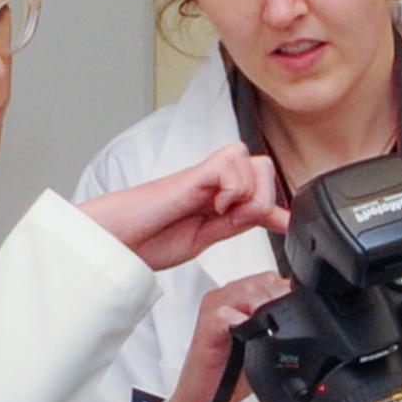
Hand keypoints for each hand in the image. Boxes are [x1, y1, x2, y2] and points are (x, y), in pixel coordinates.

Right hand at [79, 143, 287, 269]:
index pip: (259, 187)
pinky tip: (215, 205)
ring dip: (246, 193)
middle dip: (262, 197)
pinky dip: (232, 187)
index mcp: (214, 198)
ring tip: (221, 213)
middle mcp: (211, 182)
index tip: (288, 225)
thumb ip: (233, 225)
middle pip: (261, 166)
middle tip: (237, 219)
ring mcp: (201, 176)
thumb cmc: (144, 239)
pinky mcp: (190, 175)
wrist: (112, 240)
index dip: (277, 206)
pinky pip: (229, 164)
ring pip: (251, 162)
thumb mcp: (201, 239)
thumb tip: (266, 219)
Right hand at [163, 271, 293, 401]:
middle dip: (282, 301)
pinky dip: (243, 325)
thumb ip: (285, 329)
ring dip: (265, 310)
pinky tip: (250, 340)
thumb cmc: (233, 373)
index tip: (302, 314)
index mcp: (242, 297)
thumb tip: (316, 325)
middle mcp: (227, 297)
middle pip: (264, 280)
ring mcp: (214, 308)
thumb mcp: (268, 347)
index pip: (274, 281)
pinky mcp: (205, 326)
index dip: (290, 295)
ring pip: (248, 290)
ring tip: (270, 332)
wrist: (206, 399)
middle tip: (288, 326)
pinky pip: (225, 315)